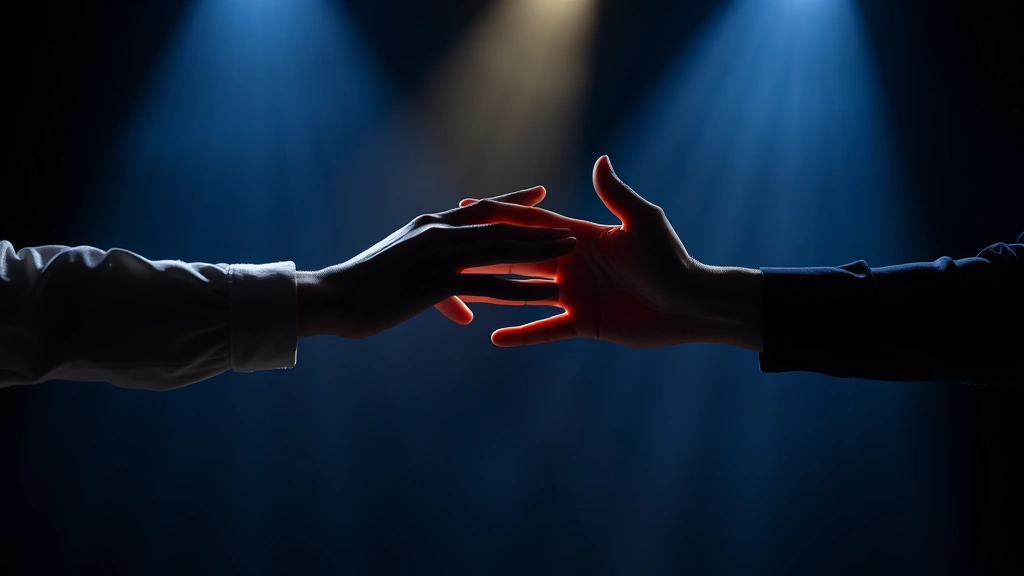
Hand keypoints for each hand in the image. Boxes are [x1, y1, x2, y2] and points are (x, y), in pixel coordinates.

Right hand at [296, 200, 576, 338]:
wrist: (333, 297)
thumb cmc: (364, 288)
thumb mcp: (405, 281)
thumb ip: (443, 292)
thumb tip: (466, 311)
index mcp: (431, 226)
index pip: (481, 209)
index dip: (513, 203)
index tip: (540, 195)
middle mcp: (439, 233)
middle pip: (500, 226)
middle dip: (538, 228)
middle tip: (571, 228)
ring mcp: (439, 255)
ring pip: (500, 250)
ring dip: (538, 251)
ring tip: (570, 253)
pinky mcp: (437, 281)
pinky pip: (490, 286)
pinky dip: (521, 291)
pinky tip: (545, 297)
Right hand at [449, 156, 763, 349]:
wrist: (690, 303)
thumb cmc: (670, 260)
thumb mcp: (643, 222)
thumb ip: (616, 195)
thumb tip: (600, 160)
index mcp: (580, 238)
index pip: (532, 224)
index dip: (501, 215)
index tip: (468, 206)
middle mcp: (570, 265)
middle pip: (520, 256)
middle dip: (487, 252)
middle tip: (448, 249)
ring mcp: (573, 295)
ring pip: (524, 294)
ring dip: (495, 292)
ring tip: (460, 290)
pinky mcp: (581, 323)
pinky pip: (544, 330)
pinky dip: (521, 334)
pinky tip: (494, 336)